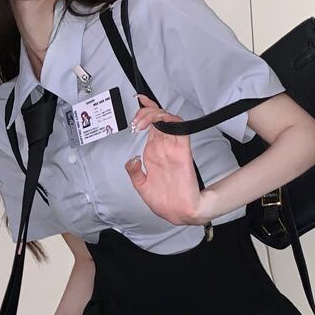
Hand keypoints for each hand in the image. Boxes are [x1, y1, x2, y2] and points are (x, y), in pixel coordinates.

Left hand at [124, 94, 203, 224]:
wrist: (180, 213)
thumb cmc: (165, 202)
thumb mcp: (142, 186)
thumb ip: (135, 172)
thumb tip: (131, 159)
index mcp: (154, 153)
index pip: (151, 126)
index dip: (145, 112)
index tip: (138, 102)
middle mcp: (163, 147)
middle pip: (157, 119)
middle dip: (145, 112)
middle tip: (136, 120)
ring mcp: (172, 147)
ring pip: (167, 119)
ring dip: (154, 114)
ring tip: (141, 122)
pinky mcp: (182, 151)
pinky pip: (179, 128)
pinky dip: (169, 120)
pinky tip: (159, 121)